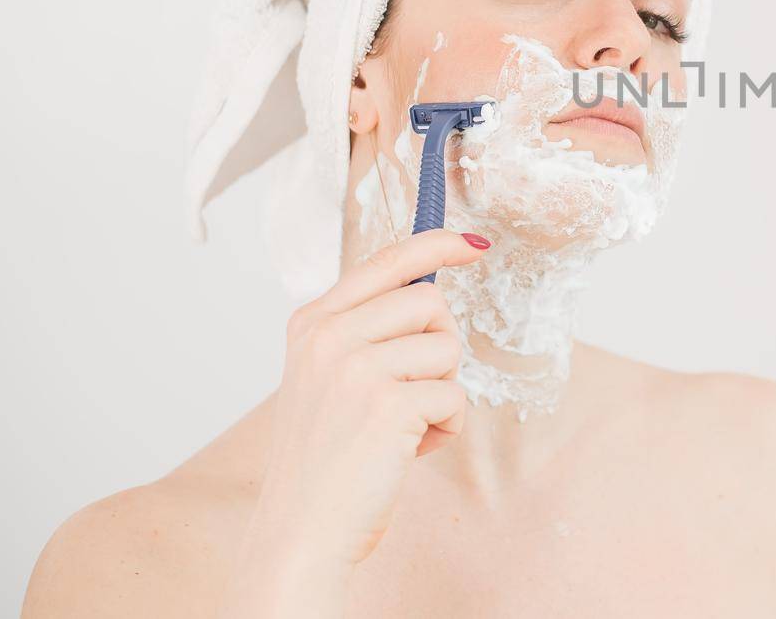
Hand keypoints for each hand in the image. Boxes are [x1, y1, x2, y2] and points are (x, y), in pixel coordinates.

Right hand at [220, 229, 487, 615]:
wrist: (301, 531)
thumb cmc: (327, 457)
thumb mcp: (329, 377)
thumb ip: (367, 330)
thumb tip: (432, 288)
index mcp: (312, 322)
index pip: (386, 261)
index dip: (438, 245)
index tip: (474, 244)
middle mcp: (328, 336)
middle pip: (431, 302)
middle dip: (440, 347)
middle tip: (412, 391)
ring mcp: (355, 367)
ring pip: (448, 348)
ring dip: (443, 391)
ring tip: (403, 426)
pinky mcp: (387, 403)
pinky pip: (455, 396)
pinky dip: (446, 427)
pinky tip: (409, 450)